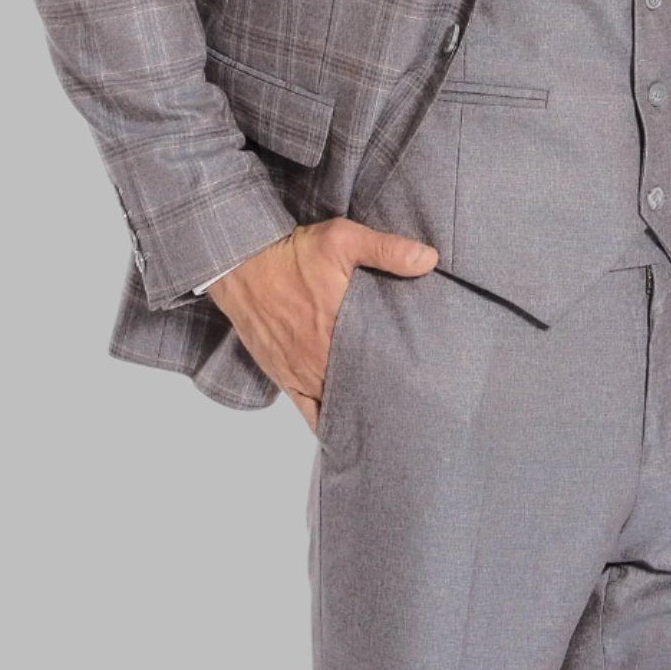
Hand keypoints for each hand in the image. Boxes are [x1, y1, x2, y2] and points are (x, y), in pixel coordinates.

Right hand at [206, 218, 438, 431]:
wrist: (241, 265)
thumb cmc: (293, 253)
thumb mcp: (343, 239)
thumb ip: (386, 249)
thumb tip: (429, 258)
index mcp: (341, 327)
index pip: (382, 363)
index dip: (403, 374)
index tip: (425, 380)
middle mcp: (322, 358)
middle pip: (363, 388)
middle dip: (387, 394)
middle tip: (414, 400)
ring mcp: (303, 373)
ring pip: (339, 404)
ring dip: (360, 407)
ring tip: (388, 415)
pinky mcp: (285, 378)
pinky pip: (309, 412)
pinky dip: (328, 423)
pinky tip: (347, 431)